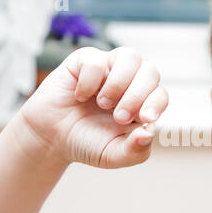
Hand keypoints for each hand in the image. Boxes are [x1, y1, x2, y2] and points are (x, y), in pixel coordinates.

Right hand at [18, 47, 168, 167]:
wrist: (51, 138)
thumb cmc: (87, 143)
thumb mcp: (113, 156)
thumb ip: (135, 151)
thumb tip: (149, 133)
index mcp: (141, 104)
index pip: (160, 94)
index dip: (156, 104)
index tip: (144, 119)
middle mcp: (129, 83)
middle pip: (151, 72)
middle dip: (137, 96)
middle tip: (119, 117)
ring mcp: (109, 70)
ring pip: (130, 57)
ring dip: (119, 83)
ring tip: (103, 103)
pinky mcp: (85, 61)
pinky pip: (96, 59)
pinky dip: (90, 80)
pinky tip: (81, 96)